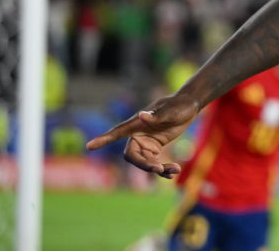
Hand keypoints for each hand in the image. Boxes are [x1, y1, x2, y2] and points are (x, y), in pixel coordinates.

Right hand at [85, 94, 199, 177]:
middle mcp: (138, 134)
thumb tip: (141, 115)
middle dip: (144, 165)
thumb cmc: (179, 105)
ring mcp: (146, 143)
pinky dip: (163, 169)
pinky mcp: (155, 148)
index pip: (117, 132)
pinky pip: (155, 163)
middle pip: (133, 156)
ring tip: (175, 169)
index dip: (103, 139)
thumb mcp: (170, 111)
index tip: (89, 146)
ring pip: (145, 163)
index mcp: (137, 123)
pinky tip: (172, 172)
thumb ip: (156, 116)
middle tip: (159, 169)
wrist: (189, 106)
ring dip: (158, 169)